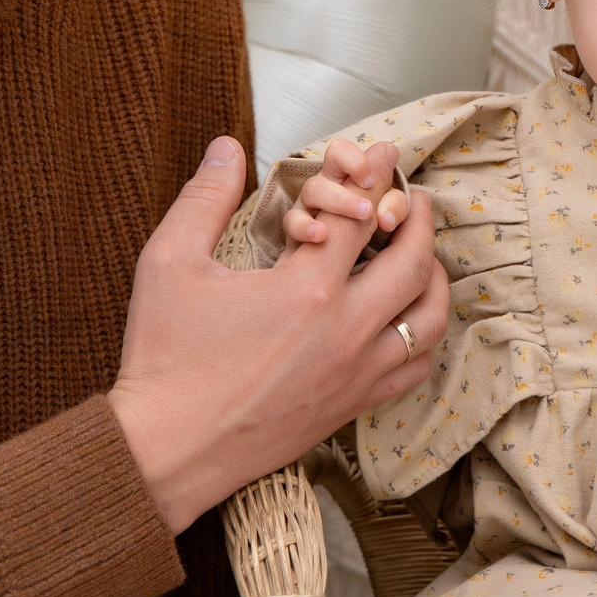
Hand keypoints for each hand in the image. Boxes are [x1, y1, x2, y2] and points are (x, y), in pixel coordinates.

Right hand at [109, 136, 449, 530]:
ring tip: (420, 253)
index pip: (360, 216)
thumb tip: (227, 146)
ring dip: (432, 277)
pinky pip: (416, 366)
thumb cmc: (163, 356)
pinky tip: (408, 317)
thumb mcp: (169, 263)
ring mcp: (357, 373)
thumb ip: (204, 198)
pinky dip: (423, 334)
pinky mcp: (354, 406)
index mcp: (305, 290)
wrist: (167, 450)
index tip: (383, 154)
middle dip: (418, 219)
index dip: (374, 177)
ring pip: (428, 317)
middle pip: (413, 261)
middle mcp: (346, 331)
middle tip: (412, 197)